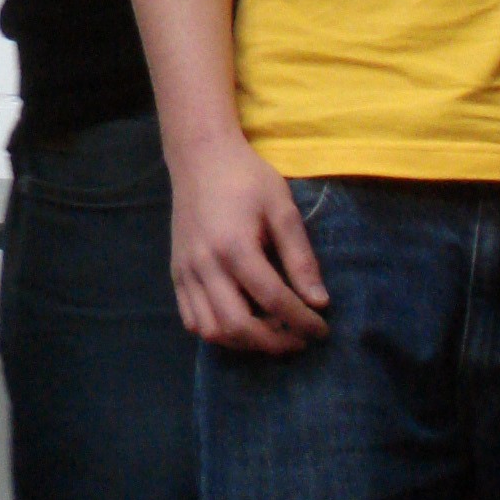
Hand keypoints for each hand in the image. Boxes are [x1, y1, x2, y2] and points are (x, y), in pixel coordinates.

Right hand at [168, 135, 329, 353]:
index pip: (273, 300)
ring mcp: (185, 271)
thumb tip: (319, 303)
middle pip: (238, 326)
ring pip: (211, 330)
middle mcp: (204, 264)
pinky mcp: (176, 272)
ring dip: (245, 342)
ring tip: (271, 332)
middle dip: (275, 342)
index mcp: (235, 246)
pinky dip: (217, 332)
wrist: (200, 156)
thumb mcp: (282, 209)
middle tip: (299, 338)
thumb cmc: (246, 178)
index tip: (322, 330)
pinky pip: (191, 319)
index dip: (302, 321)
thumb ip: (300, 258)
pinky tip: (240, 322)